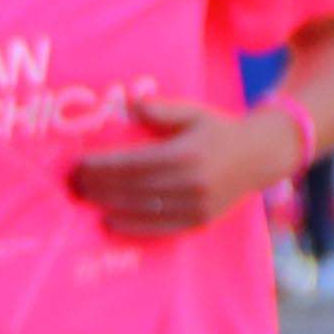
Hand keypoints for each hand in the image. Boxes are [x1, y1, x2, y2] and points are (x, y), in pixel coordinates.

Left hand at [68, 97, 286, 239]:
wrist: (262, 155)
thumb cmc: (219, 131)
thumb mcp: (193, 113)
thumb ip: (162, 109)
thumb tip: (131, 105)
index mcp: (186, 154)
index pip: (131, 163)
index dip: (101, 165)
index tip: (77, 163)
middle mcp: (191, 183)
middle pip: (130, 188)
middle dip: (97, 185)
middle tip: (72, 182)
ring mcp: (196, 206)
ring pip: (140, 208)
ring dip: (107, 204)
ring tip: (83, 198)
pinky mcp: (199, 222)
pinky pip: (158, 228)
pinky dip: (131, 226)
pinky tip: (108, 220)